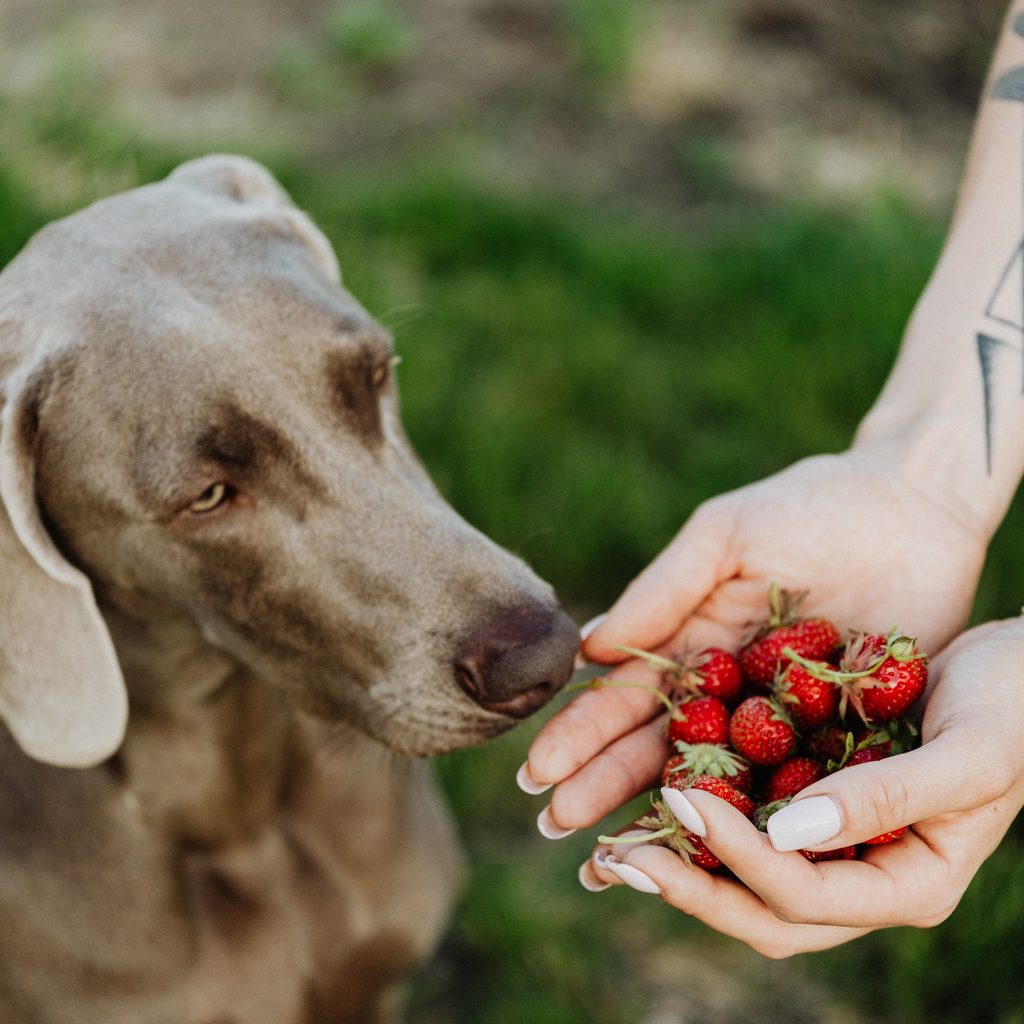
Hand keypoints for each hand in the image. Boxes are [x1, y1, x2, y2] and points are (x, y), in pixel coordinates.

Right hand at [522, 447, 985, 831]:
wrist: (915, 508)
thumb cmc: (811, 508)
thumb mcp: (726, 536)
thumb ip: (663, 589)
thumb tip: (587, 647)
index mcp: (690, 643)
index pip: (624, 697)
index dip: (580, 735)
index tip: (536, 773)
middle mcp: (725, 692)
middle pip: (655, 749)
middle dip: (601, 787)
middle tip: (553, 830)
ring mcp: (780, 722)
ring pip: (714, 782)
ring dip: (664, 820)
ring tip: (610, 860)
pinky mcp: (839, 740)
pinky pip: (793, 787)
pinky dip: (757, 825)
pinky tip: (719, 861)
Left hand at [577, 618, 1023, 955]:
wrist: (1016, 671)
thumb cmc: (1013, 710)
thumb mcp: (967, 756)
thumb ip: (886, 799)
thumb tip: (788, 835)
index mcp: (905, 884)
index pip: (803, 898)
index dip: (737, 860)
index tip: (680, 801)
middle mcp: (861, 875)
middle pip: (761, 908)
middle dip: (687, 885)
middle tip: (614, 856)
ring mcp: (833, 841)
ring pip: (745, 872)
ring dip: (679, 859)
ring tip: (612, 838)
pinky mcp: (812, 796)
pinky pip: (747, 815)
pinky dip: (701, 811)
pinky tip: (652, 784)